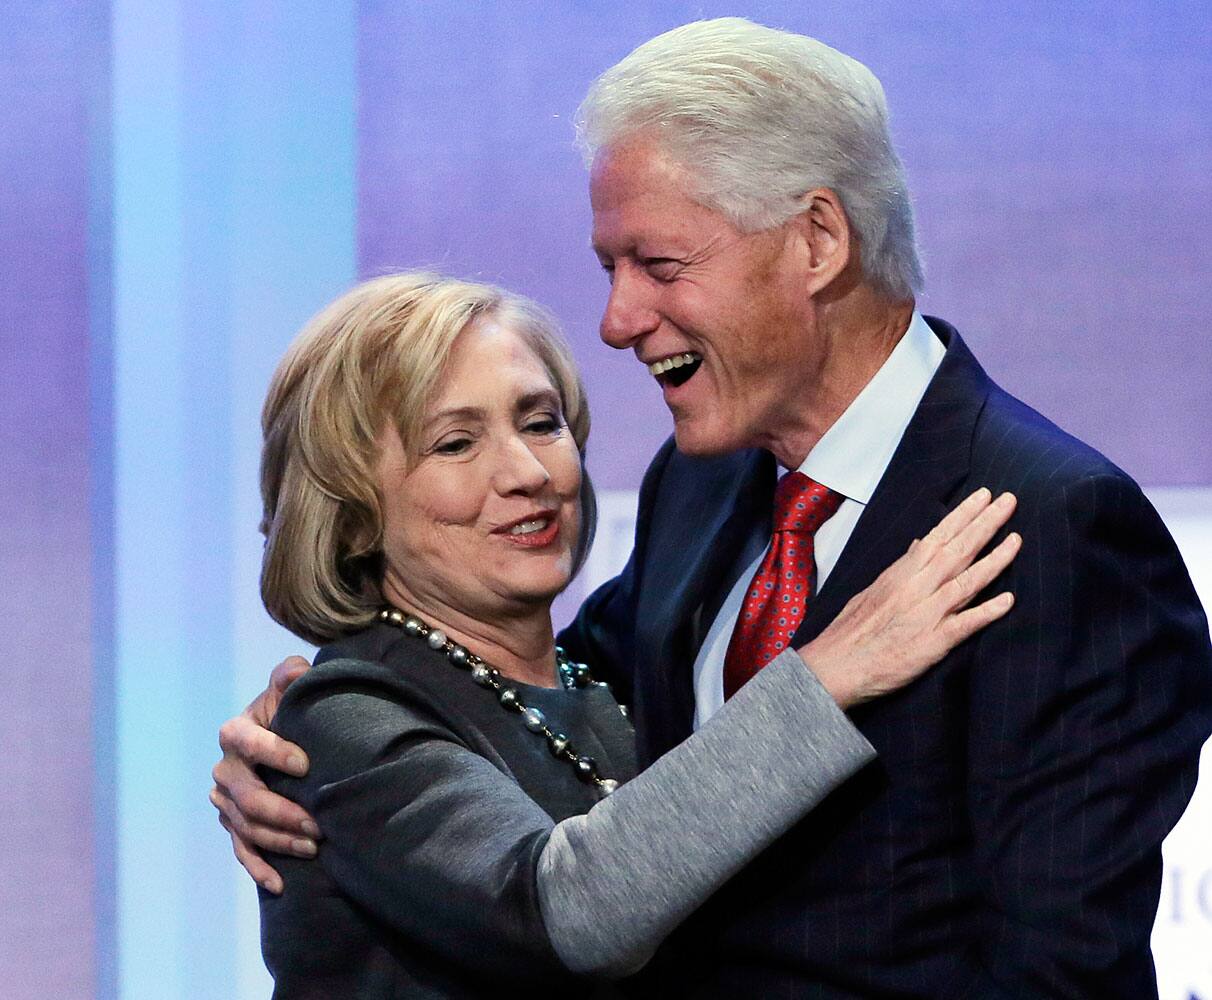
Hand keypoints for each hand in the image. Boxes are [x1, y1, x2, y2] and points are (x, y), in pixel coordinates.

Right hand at [210, 656, 317, 893]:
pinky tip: (280, 883)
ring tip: (314, 846)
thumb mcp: (290, 690)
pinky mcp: (234, 823)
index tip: (307, 764)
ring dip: (278, 841)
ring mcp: (227, 799)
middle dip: (282, 812)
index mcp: (235, 733)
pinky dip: (259, 867)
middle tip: (317, 824)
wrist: (285, 739)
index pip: (248, 744)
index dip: (275, 753)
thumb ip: (291, 677)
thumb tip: (297, 669)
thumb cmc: (292, 711)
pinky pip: (242, 849)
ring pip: (246, 826)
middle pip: (246, 797)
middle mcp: (225, 768)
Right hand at [800, 488, 1018, 708]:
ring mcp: (925, 615)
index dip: (962, 516)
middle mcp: (915, 588)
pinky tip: (1008, 601)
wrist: (835, 666)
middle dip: (985, 524)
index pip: (937, 537)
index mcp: (900, 574)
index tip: (983, 496)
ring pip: (965, 581)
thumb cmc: (851, 631)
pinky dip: (986, 612)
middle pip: (956, 551)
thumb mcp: (873, 591)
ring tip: (1017, 539)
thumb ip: (901, 569)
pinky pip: (964, 625)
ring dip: (994, 560)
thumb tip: (920, 544)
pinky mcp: (932, 644)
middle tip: (1010, 500)